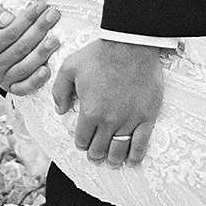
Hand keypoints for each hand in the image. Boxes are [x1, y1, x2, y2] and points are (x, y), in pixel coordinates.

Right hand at [0, 1, 60, 94]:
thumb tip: (8, 18)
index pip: (10, 32)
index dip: (26, 19)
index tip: (39, 6)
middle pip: (21, 48)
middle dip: (39, 30)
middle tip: (52, 15)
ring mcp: (3, 79)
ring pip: (25, 67)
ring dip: (42, 52)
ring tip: (55, 39)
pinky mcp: (12, 87)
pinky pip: (25, 87)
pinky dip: (36, 80)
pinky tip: (47, 70)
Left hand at [52, 38, 162, 165]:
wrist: (130, 45)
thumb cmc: (99, 54)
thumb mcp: (70, 67)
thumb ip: (60, 90)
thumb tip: (59, 110)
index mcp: (89, 111)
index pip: (82, 140)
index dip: (81, 143)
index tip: (83, 142)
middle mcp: (109, 121)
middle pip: (99, 149)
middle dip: (95, 153)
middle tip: (96, 153)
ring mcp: (129, 121)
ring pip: (119, 151)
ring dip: (113, 159)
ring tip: (112, 160)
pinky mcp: (146, 118)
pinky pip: (141, 145)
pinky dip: (135, 156)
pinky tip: (132, 159)